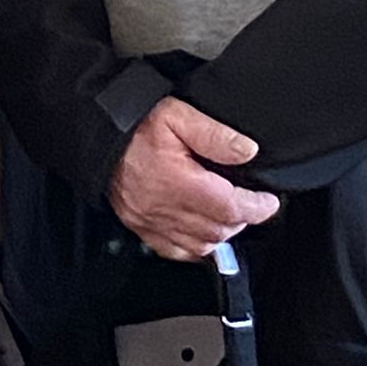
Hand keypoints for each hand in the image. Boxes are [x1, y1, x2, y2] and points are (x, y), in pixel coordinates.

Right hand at [109, 97, 279, 260]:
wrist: (97, 133)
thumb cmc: (134, 123)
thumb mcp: (176, 114)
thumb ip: (213, 133)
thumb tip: (246, 151)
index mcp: (176, 181)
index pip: (228, 206)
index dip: (256, 207)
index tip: (269, 201)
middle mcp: (164, 208)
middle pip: (218, 230)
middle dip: (241, 219)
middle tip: (250, 202)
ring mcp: (151, 222)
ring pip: (200, 246)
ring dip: (221, 234)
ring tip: (229, 214)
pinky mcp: (141, 227)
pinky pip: (177, 251)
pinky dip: (196, 247)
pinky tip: (203, 232)